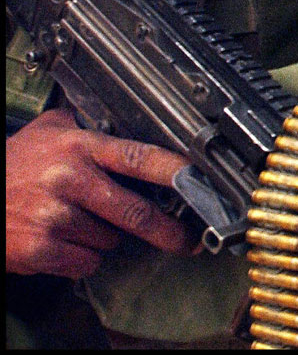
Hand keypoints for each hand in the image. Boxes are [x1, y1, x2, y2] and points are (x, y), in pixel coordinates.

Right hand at [6, 108, 194, 277]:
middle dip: (167, 230)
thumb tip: (132, 112)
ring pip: (111, 239)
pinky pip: (86, 262)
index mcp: (78, 148)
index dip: (175, 171)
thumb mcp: (49, 131)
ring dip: (106, 238)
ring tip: (80, 222)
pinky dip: (83, 258)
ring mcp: (55, 216)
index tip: (201, 183)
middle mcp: (69, 180)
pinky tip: (65, 242)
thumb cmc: (12, 164)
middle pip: (136, 211)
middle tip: (184, 239)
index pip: (139, 157)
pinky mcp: (40, 248)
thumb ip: (88, 122)